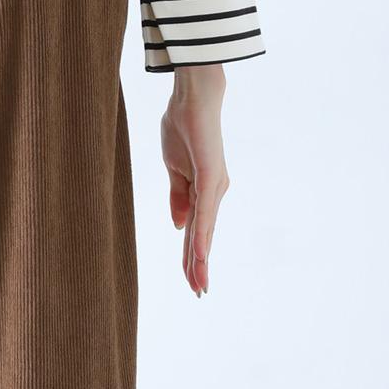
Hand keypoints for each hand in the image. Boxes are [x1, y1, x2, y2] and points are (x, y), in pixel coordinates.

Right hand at [160, 64, 229, 296]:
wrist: (191, 96)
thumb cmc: (182, 126)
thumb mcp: (174, 170)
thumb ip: (177, 198)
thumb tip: (178, 227)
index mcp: (203, 191)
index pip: (196, 231)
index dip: (192, 255)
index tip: (191, 279)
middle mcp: (213, 192)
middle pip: (203, 237)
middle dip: (198, 266)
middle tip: (199, 292)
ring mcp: (214, 186)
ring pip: (205, 231)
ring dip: (200, 259)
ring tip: (199, 284)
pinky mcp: (210, 177)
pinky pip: (204, 214)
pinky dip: (202, 236)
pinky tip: (201, 255)